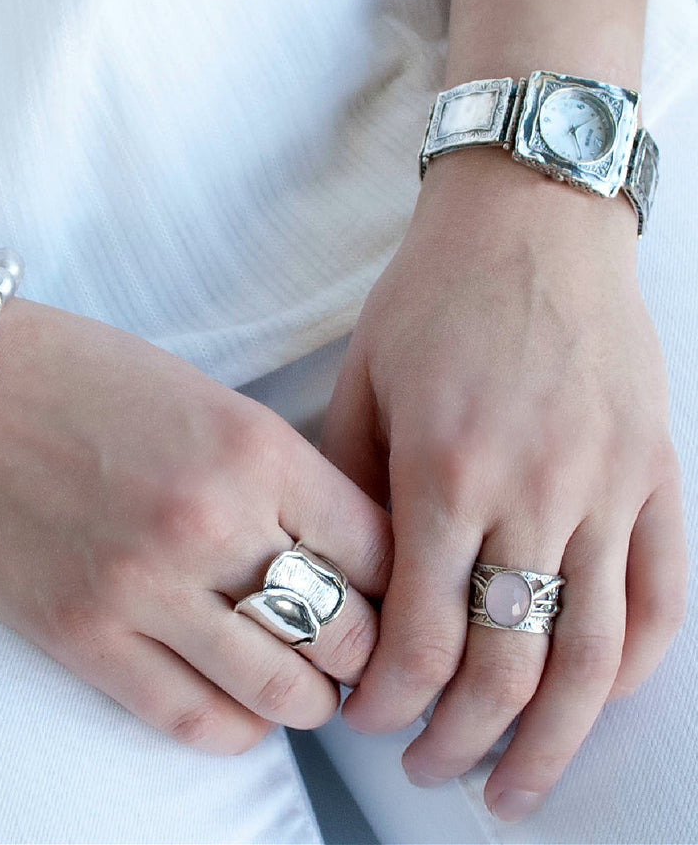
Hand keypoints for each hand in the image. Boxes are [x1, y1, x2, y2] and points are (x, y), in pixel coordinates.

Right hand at [0, 299, 391, 752]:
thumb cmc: (78, 374)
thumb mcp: (201, 396)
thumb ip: (273, 473)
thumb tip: (338, 549)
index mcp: (254, 447)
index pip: (381, 549)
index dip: (403, 583)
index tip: (394, 597)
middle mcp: (212, 521)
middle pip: (349, 630)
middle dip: (368, 652)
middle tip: (359, 651)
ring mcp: (144, 585)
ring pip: (285, 691)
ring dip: (312, 700)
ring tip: (308, 686)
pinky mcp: (80, 635)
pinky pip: (193, 719)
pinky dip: (238, 728)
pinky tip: (243, 710)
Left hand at [322, 154, 685, 819]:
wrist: (529, 221)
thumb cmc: (432, 297)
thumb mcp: (364, 384)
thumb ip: (354, 489)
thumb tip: (347, 583)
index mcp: (447, 467)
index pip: (421, 630)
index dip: (389, 696)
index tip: (366, 719)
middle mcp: (536, 490)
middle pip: (505, 663)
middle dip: (458, 738)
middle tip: (425, 769)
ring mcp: (610, 487)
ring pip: (589, 655)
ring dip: (551, 741)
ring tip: (514, 790)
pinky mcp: (658, 474)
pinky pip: (660, 599)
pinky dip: (629, 669)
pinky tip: (591, 704)